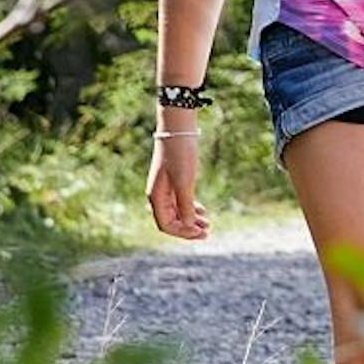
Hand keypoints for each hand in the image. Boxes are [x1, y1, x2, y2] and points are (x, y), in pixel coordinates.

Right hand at [147, 124, 207, 241]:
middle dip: (188, 228)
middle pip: (171, 220)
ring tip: (208, 224)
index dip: (182, 232)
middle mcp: (158, 195)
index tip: (201, 233)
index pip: (166, 224)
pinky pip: (180, 201)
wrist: (178, 130)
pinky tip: (202, 211)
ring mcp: (166, 188)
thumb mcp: (185, 182)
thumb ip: (186, 204)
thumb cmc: (179, 154)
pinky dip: (191, 208)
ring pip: (177, 211)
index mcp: (156, 197)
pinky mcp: (174, 181)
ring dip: (191, 219)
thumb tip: (188, 224)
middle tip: (207, 232)